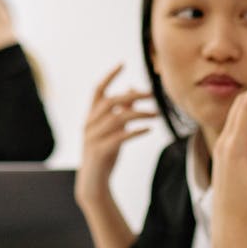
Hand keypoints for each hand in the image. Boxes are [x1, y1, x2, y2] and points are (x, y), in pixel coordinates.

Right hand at [75, 65, 156, 205]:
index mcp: (91, 117)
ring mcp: (93, 138)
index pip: (98, 90)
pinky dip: (135, 131)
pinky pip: (120, 137)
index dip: (109, 76)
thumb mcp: (112, 129)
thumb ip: (120, 110)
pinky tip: (149, 129)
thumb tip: (132, 89)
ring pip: (117, 119)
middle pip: (110, 102)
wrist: (93, 183)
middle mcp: (89, 124)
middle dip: (132, 95)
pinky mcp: (101, 151)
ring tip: (156, 114)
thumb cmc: (104, 153)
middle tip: (152, 94)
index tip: (123, 63)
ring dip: (139, 113)